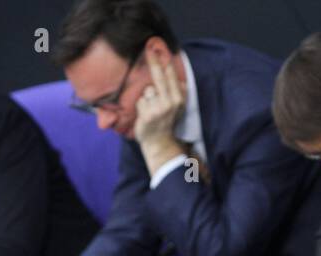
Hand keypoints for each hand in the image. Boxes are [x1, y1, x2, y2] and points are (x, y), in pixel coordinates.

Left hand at [133, 50, 185, 173]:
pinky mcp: (148, 113)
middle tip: (149, 48)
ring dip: (146, 98)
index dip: (165, 61)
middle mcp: (171, 101)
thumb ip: (177, 92)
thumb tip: (177, 76)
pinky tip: (145, 115)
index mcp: (179, 98)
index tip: (160, 48)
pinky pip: (141, 101)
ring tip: (151, 109)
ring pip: (147, 91)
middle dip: (154, 62)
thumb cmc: (167, 121)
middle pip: (159, 77)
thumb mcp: (177, 107)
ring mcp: (159, 108)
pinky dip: (141, 106)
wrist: (160, 143)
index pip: (172, 76)